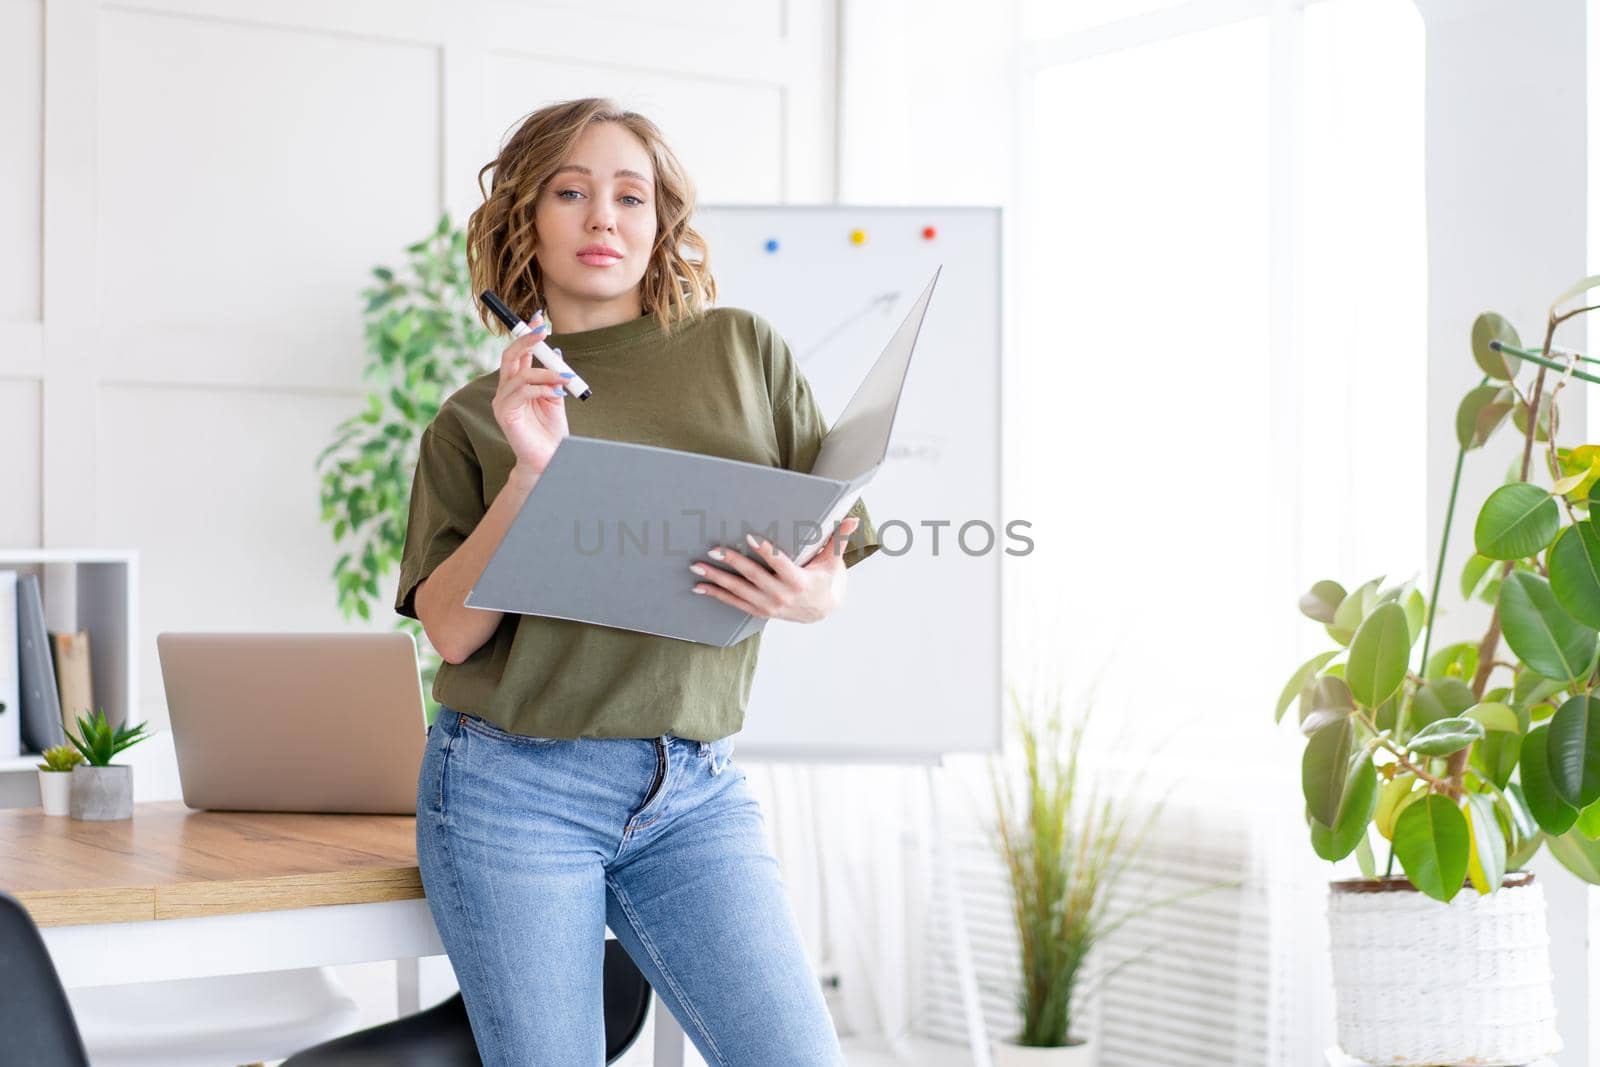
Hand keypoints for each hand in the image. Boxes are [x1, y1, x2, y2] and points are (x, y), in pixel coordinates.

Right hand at [491, 310, 569, 473]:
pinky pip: (522, 392)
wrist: (549, 458)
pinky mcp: (504, 414)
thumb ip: (553, 377)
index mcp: (517, 383)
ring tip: (566, 378)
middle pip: (510, 356)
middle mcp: (506, 389)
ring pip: (521, 375)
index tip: (538, 317)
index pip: (518, 352)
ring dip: (546, 373)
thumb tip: (557, 352)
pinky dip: (542, 389)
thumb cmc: (551, 430)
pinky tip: (558, 394)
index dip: (527, 333)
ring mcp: (502, 401)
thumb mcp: (555, 397)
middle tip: (543, 331)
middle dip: (527, 340)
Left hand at [689, 517, 861, 622]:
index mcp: (799, 580)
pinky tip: (700, 586)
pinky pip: (734, 603)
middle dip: (732, 562)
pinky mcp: (759, 611)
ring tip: (697, 566)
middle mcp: (782, 595)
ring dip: (717, 578)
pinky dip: (717, 595)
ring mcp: (768, 605)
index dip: (765, 551)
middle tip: (713, 549)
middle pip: (753, 576)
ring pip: (739, 590)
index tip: (750, 538)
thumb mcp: (833, 560)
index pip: (780, 563)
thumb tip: (853, 520)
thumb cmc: (825, 578)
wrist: (821, 610)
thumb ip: (839, 539)